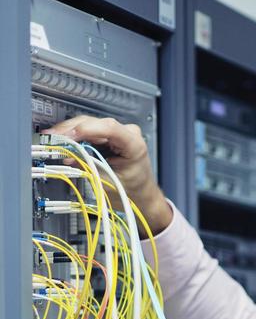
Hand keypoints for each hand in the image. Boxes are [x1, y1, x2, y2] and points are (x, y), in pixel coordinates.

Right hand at [42, 115, 171, 235]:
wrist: (141, 195)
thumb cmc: (131, 191)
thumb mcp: (109, 182)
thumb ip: (89, 166)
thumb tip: (68, 156)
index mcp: (134, 144)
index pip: (109, 128)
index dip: (86, 129)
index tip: (68, 135)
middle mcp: (128, 133)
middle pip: (95, 124)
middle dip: (71, 130)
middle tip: (51, 138)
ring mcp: (118, 132)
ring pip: (89, 125)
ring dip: (69, 132)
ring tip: (52, 139)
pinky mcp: (109, 136)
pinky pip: (89, 132)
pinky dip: (74, 137)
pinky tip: (62, 141)